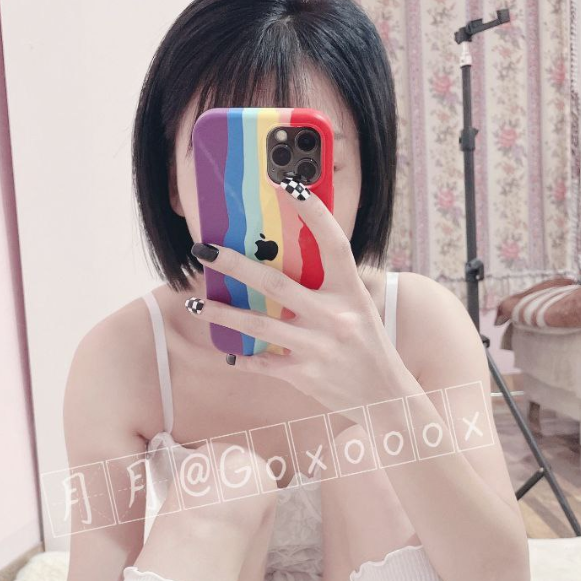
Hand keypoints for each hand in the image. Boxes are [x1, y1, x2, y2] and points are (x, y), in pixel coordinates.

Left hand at [187, 176, 409, 416]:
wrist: (385, 397)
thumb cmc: (367, 347)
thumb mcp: (359, 310)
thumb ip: (329, 289)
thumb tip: (284, 262)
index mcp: (351, 293)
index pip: (333, 244)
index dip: (313, 212)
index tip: (288, 184)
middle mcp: (335, 317)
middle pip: (275, 284)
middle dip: (234, 264)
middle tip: (204, 249)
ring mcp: (318, 347)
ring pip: (258, 325)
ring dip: (222, 314)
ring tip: (195, 305)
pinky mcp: (305, 374)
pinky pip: (263, 363)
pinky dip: (243, 359)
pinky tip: (227, 353)